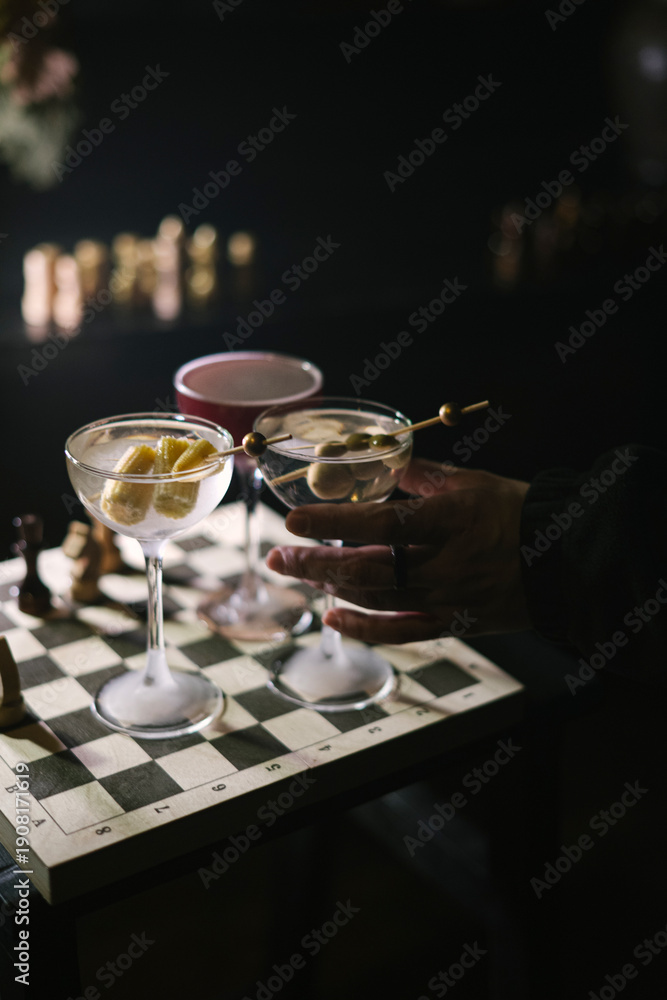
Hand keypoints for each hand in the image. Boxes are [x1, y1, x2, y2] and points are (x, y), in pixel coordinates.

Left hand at [266, 459, 530, 643]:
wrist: (565, 561)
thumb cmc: (519, 513)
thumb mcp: (473, 482)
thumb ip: (421, 475)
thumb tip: (379, 461)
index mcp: (451, 521)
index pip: (382, 524)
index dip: (333, 522)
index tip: (294, 518)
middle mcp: (445, 564)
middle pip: (368, 568)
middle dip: (316, 562)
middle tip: (279, 555)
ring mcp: (448, 598)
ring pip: (377, 599)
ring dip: (333, 587)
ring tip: (302, 573)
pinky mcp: (452, 623)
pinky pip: (401, 632)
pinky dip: (364, 628)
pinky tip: (332, 618)